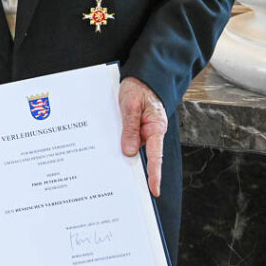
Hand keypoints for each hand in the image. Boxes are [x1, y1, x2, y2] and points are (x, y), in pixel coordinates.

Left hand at [118, 77, 168, 196]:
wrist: (140, 75)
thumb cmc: (139, 87)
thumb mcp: (131, 106)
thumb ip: (130, 128)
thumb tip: (130, 152)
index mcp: (156, 127)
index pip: (156, 156)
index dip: (155, 174)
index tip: (154, 190)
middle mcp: (152, 132)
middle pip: (145, 156)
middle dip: (136, 172)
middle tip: (126, 189)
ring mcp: (144, 131)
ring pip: (134, 149)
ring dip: (125, 158)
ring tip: (112, 173)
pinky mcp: (135, 128)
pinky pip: (129, 140)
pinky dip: (121, 146)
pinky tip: (109, 153)